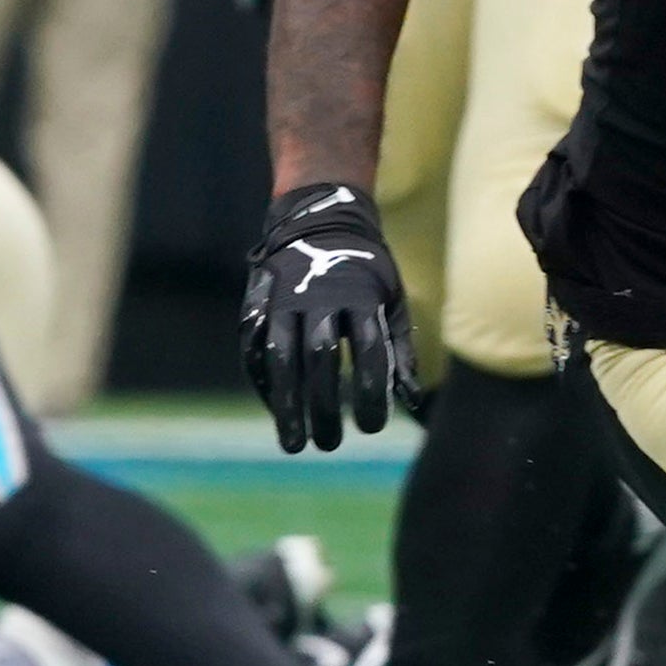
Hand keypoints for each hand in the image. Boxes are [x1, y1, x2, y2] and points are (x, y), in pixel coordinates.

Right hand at [241, 181, 418, 452]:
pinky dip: (263, 382)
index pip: (368, 352)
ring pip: (280, 357)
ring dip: (285, 405)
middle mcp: (320, 296)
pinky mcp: (258, 302)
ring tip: (293, 445)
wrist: (320, 220)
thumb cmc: (366, 271)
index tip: (370, 429)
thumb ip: (399, 349)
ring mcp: (284, 298)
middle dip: (324, 406)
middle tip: (330, 445)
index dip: (369, 393)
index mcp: (361, 295)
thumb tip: (410, 400)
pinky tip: (274, 409)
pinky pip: (255, 348)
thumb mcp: (392, 299)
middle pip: (320, 359)